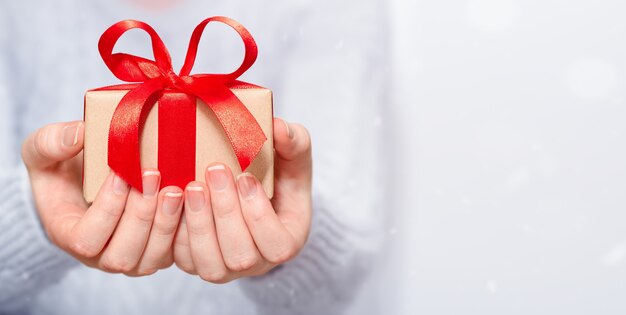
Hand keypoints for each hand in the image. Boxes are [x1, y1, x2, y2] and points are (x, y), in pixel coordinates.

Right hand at [22, 121, 183, 275]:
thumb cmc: (62, 167)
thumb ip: (51, 143)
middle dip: (140, 215)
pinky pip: (177, 253)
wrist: (90, 179)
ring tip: (174, 188)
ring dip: (165, 223)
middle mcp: (102, 256)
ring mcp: (135, 258)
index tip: (120, 173)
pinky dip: (185, 229)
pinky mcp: (161, 252)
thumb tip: (78, 134)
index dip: (106, 209)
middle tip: (154, 176)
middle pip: (123, 255)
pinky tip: (192, 199)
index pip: (87, 240)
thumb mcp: (43, 150)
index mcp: (70, 236)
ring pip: (152, 257)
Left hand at [173, 118, 311, 282]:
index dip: (259, 214)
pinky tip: (174, 200)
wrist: (249, 185)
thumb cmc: (276, 172)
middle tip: (214, 170)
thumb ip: (294, 141)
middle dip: (225, 213)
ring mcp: (227, 268)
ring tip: (192, 186)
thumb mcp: (293, 154)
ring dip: (199, 225)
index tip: (245, 177)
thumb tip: (277, 128)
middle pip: (242, 257)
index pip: (278, 245)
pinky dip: (175, 233)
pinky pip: (183, 260)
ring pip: (210, 266)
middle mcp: (258, 263)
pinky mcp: (197, 262)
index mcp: (287, 241)